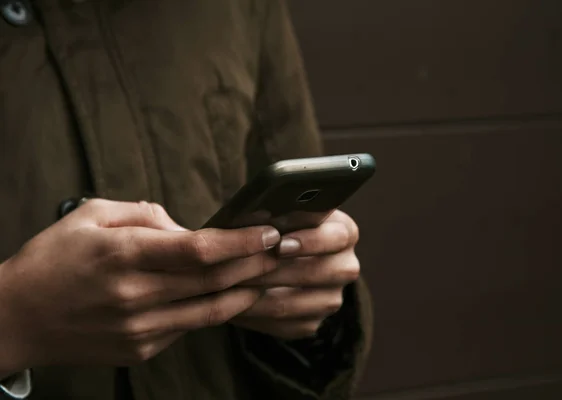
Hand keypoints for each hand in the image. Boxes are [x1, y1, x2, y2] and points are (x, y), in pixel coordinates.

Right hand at [0, 199, 279, 374]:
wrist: (16, 318)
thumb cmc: (53, 259)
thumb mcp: (92, 214)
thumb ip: (146, 215)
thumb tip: (189, 228)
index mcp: (123, 255)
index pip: (198, 251)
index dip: (240, 243)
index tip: (269, 233)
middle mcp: (135, 296)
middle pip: (214, 282)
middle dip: (256, 265)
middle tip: (284, 251)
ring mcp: (140, 329)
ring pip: (211, 311)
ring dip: (247, 292)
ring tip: (271, 274)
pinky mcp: (142, 349)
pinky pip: (190, 326)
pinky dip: (215, 309)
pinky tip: (232, 294)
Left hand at [232, 210, 359, 339]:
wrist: (274, 255)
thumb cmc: (275, 225)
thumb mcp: (280, 213)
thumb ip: (276, 215)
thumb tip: (258, 219)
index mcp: (345, 233)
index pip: (339, 237)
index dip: (311, 241)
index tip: (281, 244)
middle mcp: (345, 267)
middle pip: (318, 273)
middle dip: (275, 271)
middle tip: (241, 268)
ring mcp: (331, 298)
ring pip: (294, 303)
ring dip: (257, 296)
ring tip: (227, 287)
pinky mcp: (313, 322)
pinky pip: (282, 324)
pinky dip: (254, 315)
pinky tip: (231, 304)